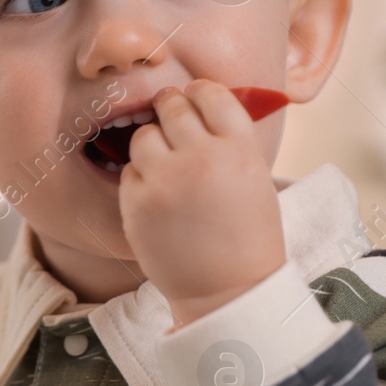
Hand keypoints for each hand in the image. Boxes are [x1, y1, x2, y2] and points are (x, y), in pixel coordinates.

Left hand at [119, 80, 285, 326]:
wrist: (228, 292)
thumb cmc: (248, 235)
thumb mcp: (255, 178)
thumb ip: (229, 139)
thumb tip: (198, 101)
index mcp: (239, 148)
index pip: (210, 93)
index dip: (199, 93)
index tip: (194, 98)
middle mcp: (201, 157)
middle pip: (173, 106)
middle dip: (172, 111)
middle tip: (174, 123)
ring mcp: (165, 180)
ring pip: (145, 135)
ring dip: (153, 144)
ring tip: (167, 166)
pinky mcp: (137, 203)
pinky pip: (129, 171)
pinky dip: (140, 179)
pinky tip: (159, 197)